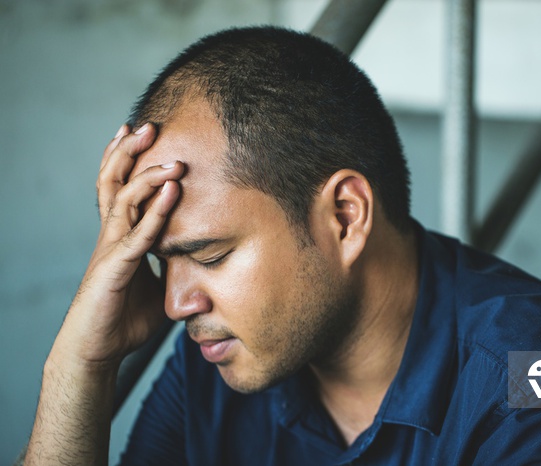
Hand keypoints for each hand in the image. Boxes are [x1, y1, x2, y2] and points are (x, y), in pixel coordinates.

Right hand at [54, 123, 183, 368]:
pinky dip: (156, 211)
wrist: (96, 351)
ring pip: (124, 199)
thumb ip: (177, 274)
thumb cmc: (124, 320)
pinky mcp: (114, 268)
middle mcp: (111, 235)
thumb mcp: (159, 289)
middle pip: (114, 181)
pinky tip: (171, 192)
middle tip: (149, 124)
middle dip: (130, 151)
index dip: (128, 160)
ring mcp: (111, 249)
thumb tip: (205, 275)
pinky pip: (138, 234)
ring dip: (149, 175)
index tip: (143, 136)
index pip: (120, 188)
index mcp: (120, 236)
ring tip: (172, 157)